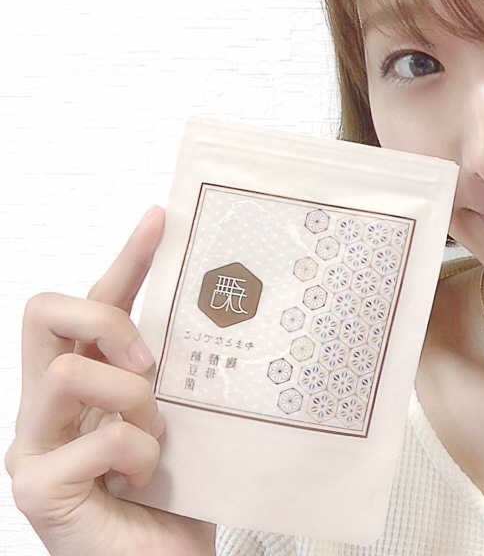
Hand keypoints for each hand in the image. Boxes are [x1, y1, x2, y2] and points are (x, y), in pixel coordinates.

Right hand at [5, 207, 215, 555]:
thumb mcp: (184, 417)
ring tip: (157, 441)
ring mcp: (34, 446)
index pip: (91, 302)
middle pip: (44, 311)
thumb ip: (175, 375)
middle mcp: (48, 408)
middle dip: (108, 318)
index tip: (162, 218)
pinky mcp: (38, 488)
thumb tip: (216, 314)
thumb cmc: (178, 497)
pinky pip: (99, 439)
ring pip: (67, 374)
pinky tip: (148, 480)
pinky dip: (140, 455)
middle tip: (151, 362)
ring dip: (132, 403)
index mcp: (85, 385)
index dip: (126, 257)